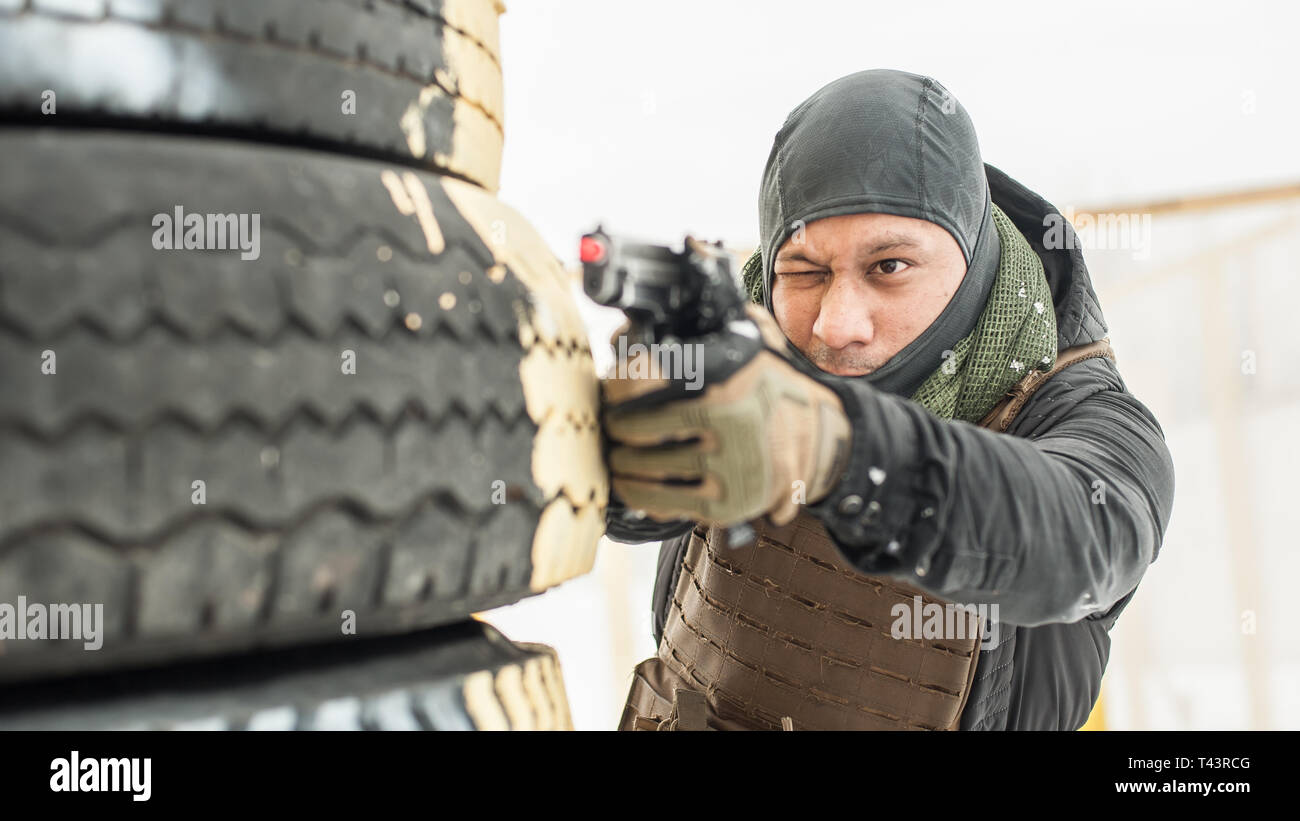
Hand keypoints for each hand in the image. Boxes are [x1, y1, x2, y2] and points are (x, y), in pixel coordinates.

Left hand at [602, 305, 850, 526]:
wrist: (825, 439)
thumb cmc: (775, 387)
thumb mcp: (755, 340)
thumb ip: (716, 316)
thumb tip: (668, 296)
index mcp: (727, 372)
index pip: (644, 374)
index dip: (617, 384)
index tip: (611, 390)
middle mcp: (728, 416)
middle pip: (637, 424)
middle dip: (615, 425)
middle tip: (609, 425)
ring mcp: (730, 462)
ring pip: (646, 465)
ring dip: (621, 461)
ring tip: (616, 455)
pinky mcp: (729, 502)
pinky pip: (664, 500)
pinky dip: (637, 493)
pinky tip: (628, 483)